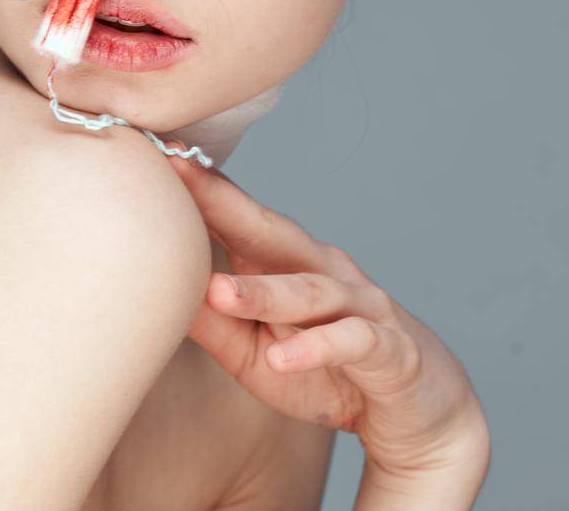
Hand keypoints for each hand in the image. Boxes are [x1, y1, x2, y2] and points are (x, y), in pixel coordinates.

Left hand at [163, 154, 489, 482]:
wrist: (418, 413)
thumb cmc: (323, 371)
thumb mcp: (251, 353)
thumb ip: (210, 322)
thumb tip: (150, 291)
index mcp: (285, 265)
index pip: (238, 219)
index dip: (200, 189)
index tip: (156, 155)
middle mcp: (322, 271)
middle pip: (271, 232)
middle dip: (225, 202)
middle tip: (180, 177)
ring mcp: (361, 307)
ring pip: (310, 290)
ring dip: (264, 292)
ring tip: (219, 293)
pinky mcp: (391, 350)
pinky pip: (353, 343)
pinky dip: (318, 349)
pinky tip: (284, 358)